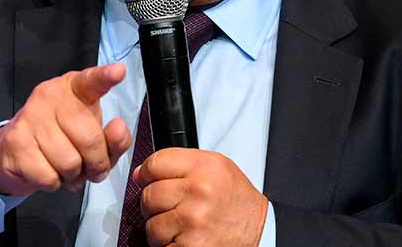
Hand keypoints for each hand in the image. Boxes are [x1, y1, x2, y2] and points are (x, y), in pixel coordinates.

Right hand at [0, 63, 132, 196]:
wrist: (13, 153)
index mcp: (73, 88)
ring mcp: (30, 116)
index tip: (119, 71)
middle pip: (89, 139)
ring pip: (70, 163)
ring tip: (65, 168)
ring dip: (73, 176)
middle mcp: (50, 95)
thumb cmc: (61, 140)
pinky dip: (54, 183)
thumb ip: (114, 138)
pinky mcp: (16, 141)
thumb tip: (117, 128)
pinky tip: (46, 170)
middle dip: (96, 164)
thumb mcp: (94, 137)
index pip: (91, 81)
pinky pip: (50, 177)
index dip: (105, 77)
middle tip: (90, 168)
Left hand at [133, 148, 267, 246]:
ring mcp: (194, 221)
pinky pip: (161, 246)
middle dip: (153, 204)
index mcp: (204, 167)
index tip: (147, 179)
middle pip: (149, 195)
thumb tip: (139, 173)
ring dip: (160, 228)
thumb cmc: (235, 201)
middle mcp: (199, 192)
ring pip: (151, 225)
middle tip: (169, 207)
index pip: (154, 164)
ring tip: (179, 225)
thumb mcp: (214, 167)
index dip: (146, 173)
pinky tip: (184, 238)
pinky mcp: (192, 246)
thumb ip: (178, 163)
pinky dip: (168, 245)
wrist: (261, 232)